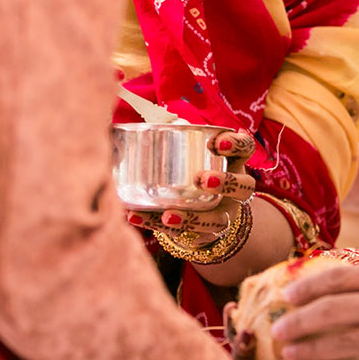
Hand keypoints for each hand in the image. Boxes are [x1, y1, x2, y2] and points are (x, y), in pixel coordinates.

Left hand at [126, 130, 255, 245]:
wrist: (201, 216)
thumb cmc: (190, 173)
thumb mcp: (187, 155)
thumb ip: (165, 139)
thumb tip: (114, 123)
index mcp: (233, 162)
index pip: (245, 148)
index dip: (236, 144)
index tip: (217, 142)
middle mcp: (235, 191)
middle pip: (243, 187)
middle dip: (225, 182)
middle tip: (202, 179)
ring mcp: (224, 215)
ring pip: (218, 220)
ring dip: (193, 217)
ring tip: (169, 214)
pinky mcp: (205, 236)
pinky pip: (187, 236)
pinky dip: (160, 227)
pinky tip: (136, 218)